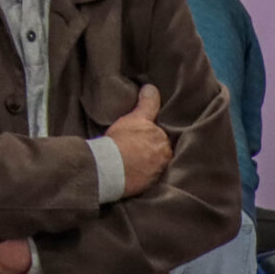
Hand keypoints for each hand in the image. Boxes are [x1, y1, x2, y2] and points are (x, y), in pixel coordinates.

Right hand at [106, 83, 170, 197]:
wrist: (108, 167)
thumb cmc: (120, 141)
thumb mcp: (134, 118)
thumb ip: (147, 104)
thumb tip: (151, 88)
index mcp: (164, 139)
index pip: (163, 137)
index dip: (154, 137)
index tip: (144, 138)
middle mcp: (166, 156)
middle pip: (162, 151)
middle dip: (154, 151)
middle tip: (139, 150)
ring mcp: (159, 172)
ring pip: (157, 165)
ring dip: (150, 163)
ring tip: (136, 162)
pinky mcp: (150, 186)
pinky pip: (150, 178)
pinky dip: (145, 175)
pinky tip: (136, 173)